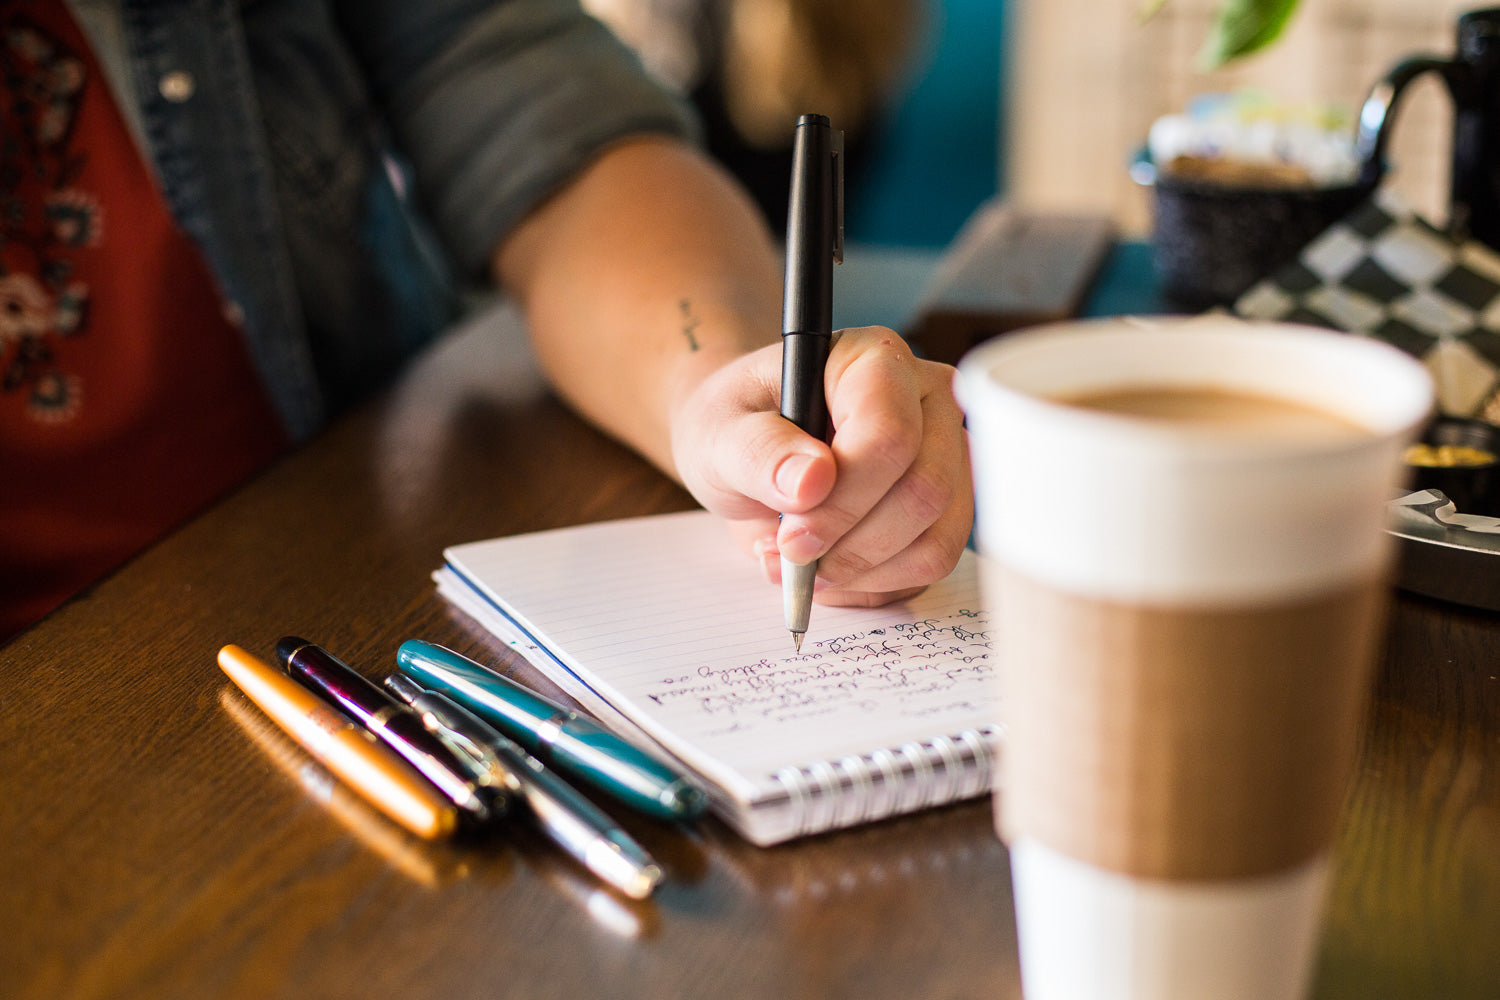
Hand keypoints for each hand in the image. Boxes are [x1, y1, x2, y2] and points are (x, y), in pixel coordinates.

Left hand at [670, 326, 972, 606]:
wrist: (747, 449)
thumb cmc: (737, 426)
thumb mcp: (718, 432)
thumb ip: (757, 451)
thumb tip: (812, 481)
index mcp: (875, 360)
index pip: (890, 435)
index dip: (843, 499)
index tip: (790, 535)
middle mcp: (928, 401)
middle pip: (923, 491)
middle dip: (850, 544)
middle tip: (790, 553)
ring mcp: (947, 456)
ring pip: (935, 539)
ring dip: (860, 570)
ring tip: (802, 559)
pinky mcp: (945, 508)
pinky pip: (928, 566)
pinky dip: (871, 583)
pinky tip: (828, 562)